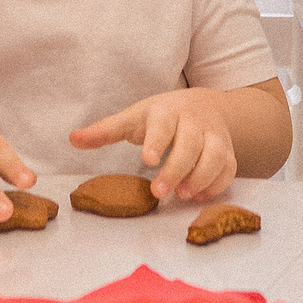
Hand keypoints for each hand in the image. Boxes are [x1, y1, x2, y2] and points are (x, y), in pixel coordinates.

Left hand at [68, 89, 239, 201]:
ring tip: (182, 196)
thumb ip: (105, 131)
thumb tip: (73, 139)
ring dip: (200, 178)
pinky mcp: (228, 151)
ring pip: (216, 155)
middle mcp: (194, 121)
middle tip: (158, 192)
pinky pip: (229, 169)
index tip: (147, 160)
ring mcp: (215, 136)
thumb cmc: (161, 116)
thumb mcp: (133, 117)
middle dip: (176, 169)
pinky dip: (216, 185)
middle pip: (191, 144)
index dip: (157, 141)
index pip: (164, 123)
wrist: (204, 105)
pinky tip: (198, 197)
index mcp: (167, 110)